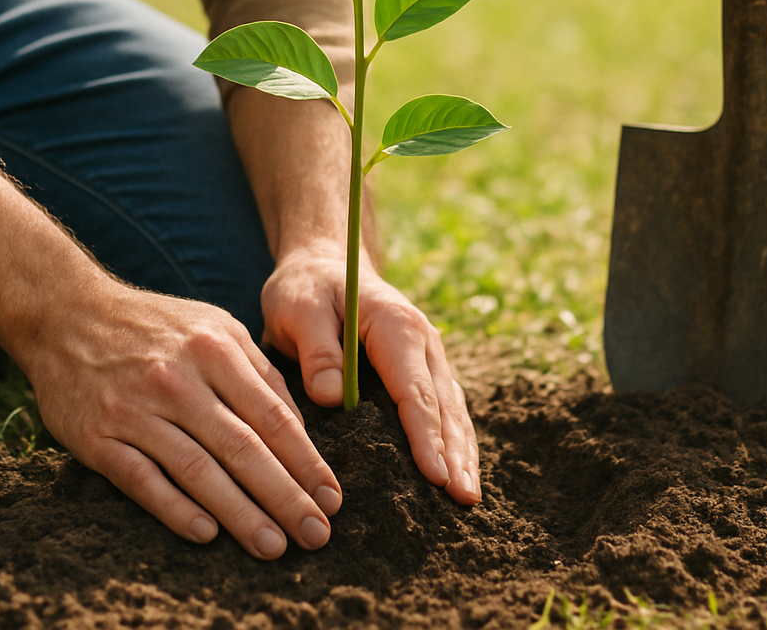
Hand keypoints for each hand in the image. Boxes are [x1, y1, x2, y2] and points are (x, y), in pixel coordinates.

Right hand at [20, 281, 343, 558]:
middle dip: (285, 496)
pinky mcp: (96, 437)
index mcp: (215, 350)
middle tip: (315, 534)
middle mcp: (178, 380)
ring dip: (240, 512)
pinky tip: (206, 533)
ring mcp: (135, 410)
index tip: (332, 498)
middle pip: (242, 448)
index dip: (306, 462)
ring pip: (197, 470)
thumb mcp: (214, 326)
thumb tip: (301, 428)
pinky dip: (175, 509)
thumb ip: (258, 372)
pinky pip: (142, 480)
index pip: (272, 416)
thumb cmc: (154, 325)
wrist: (67, 314)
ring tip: (272, 545)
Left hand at [260, 248, 480, 505]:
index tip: (434, 475)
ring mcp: (427, 357)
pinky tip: (455, 474)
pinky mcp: (420, 371)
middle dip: (455, 454)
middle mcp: (423, 342)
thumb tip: (335, 398)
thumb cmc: (307, 288)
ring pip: (451, 411)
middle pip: (443, 405)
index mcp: (396, 325)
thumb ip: (316, 349)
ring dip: (461, 453)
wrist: (324, 265)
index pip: (414, 389)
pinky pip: (442, 410)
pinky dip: (452, 442)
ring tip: (468, 498)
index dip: (425, 435)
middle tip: (463, 501)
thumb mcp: (298, 307)